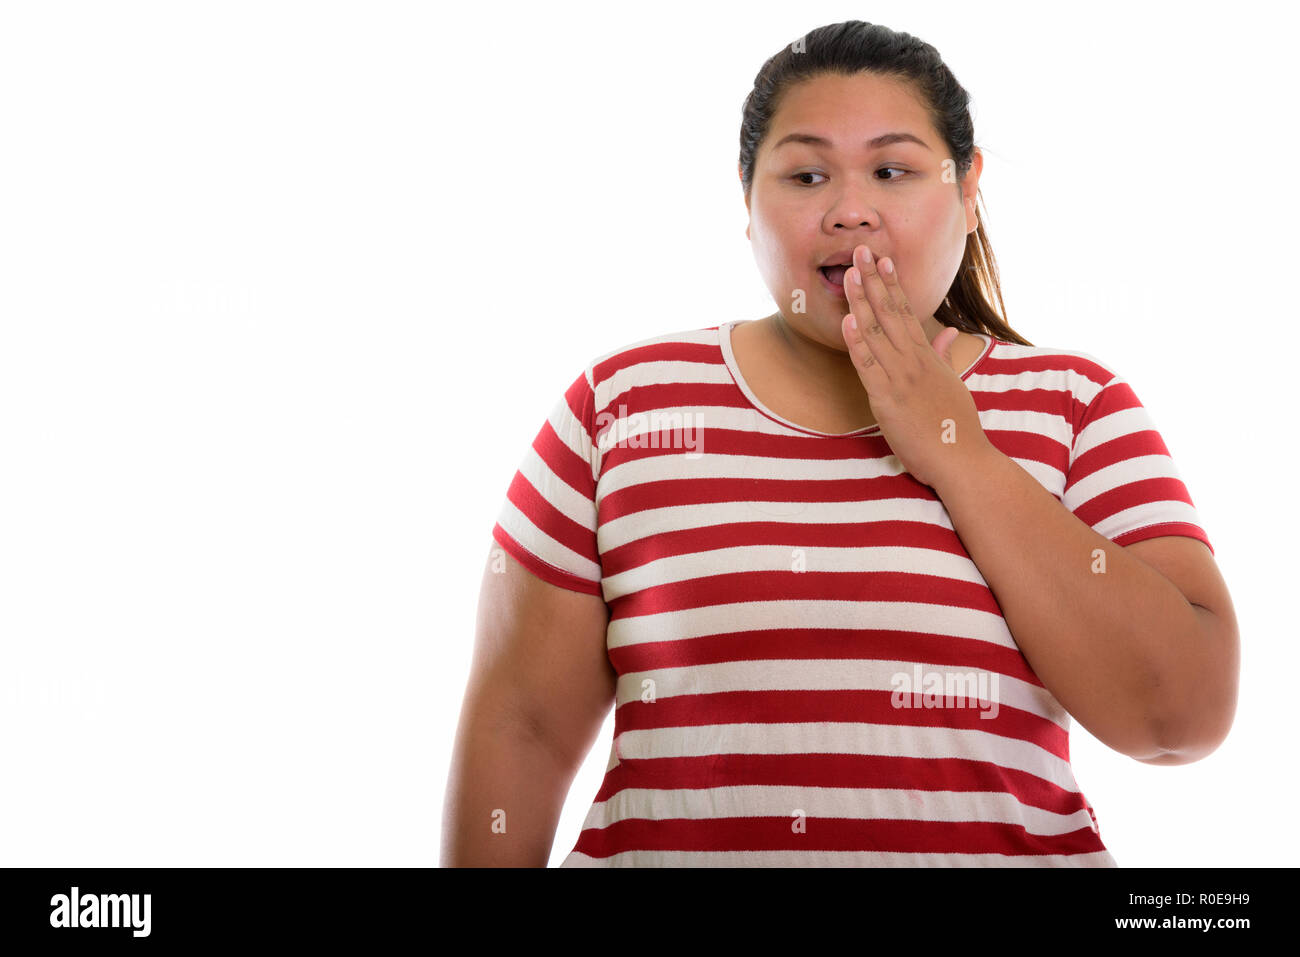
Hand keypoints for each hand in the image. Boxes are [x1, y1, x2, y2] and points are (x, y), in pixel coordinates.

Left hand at [840, 244, 992, 491]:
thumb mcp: (952, 384)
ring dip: (861, 300)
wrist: (963, 459)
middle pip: (889, 312)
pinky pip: (869, 365)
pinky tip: (847, 320)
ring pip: (876, 332)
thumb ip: (944, 356)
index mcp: (927, 357)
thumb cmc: (956, 427)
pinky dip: (856, 342)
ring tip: (850, 272)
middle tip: (860, 250)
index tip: (883, 260)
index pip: (906, 312)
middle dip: (873, 280)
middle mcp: (914, 361)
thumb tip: (945, 333)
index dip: (892, 284)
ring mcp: (901, 378)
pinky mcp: (888, 399)